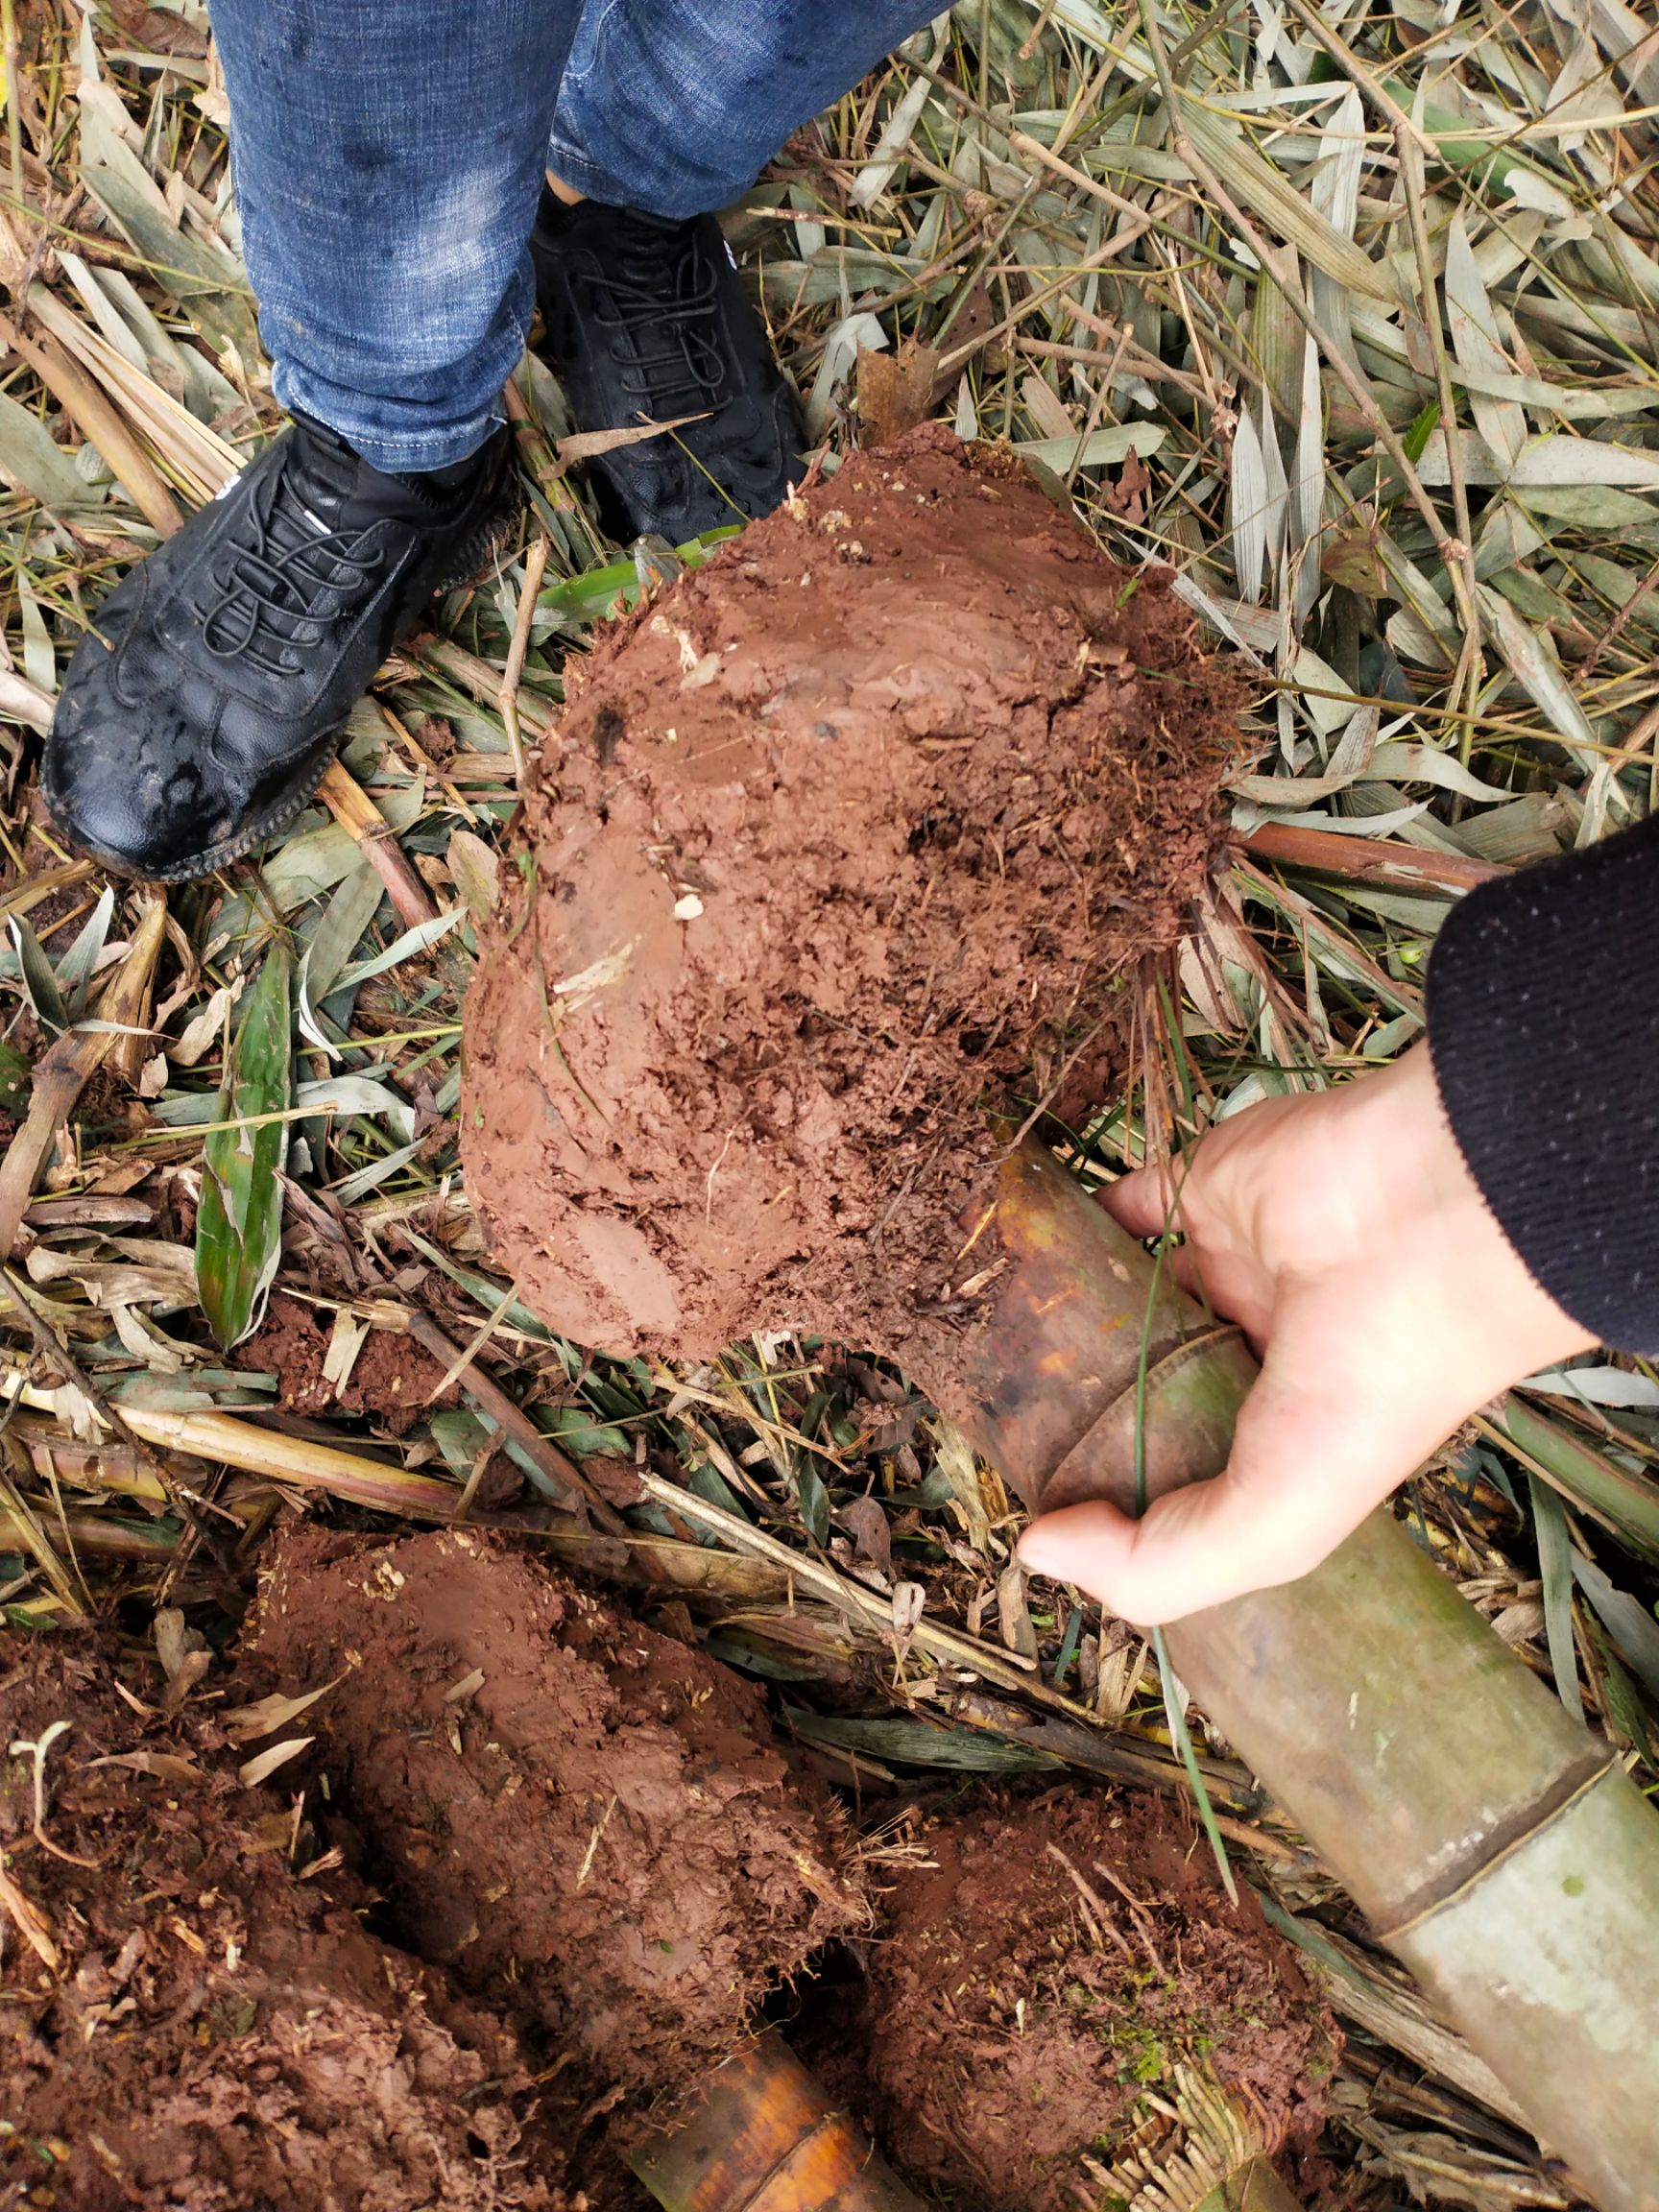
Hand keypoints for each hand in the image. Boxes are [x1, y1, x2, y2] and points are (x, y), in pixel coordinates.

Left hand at [1016, 1044, 1594, 1623]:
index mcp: (1281, 1446)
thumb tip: (1033, 1549)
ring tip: (973, 1358)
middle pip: (1137, 1394)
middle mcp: (1249, 1362)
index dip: (1113, 1508)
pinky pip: (1105, 1210)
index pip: (1181, 1489)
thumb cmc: (1373, 1387)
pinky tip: (1001, 1266)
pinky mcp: (1192, 1190)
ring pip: (1115, 1303)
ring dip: (1054, 1324)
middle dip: (1072, 1415)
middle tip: (988, 1435)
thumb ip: (1154, 1566)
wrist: (1424, 1225)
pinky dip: (1055, 1231)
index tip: (1039, 1521)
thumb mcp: (1277, 1527)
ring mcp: (1220, 1274)